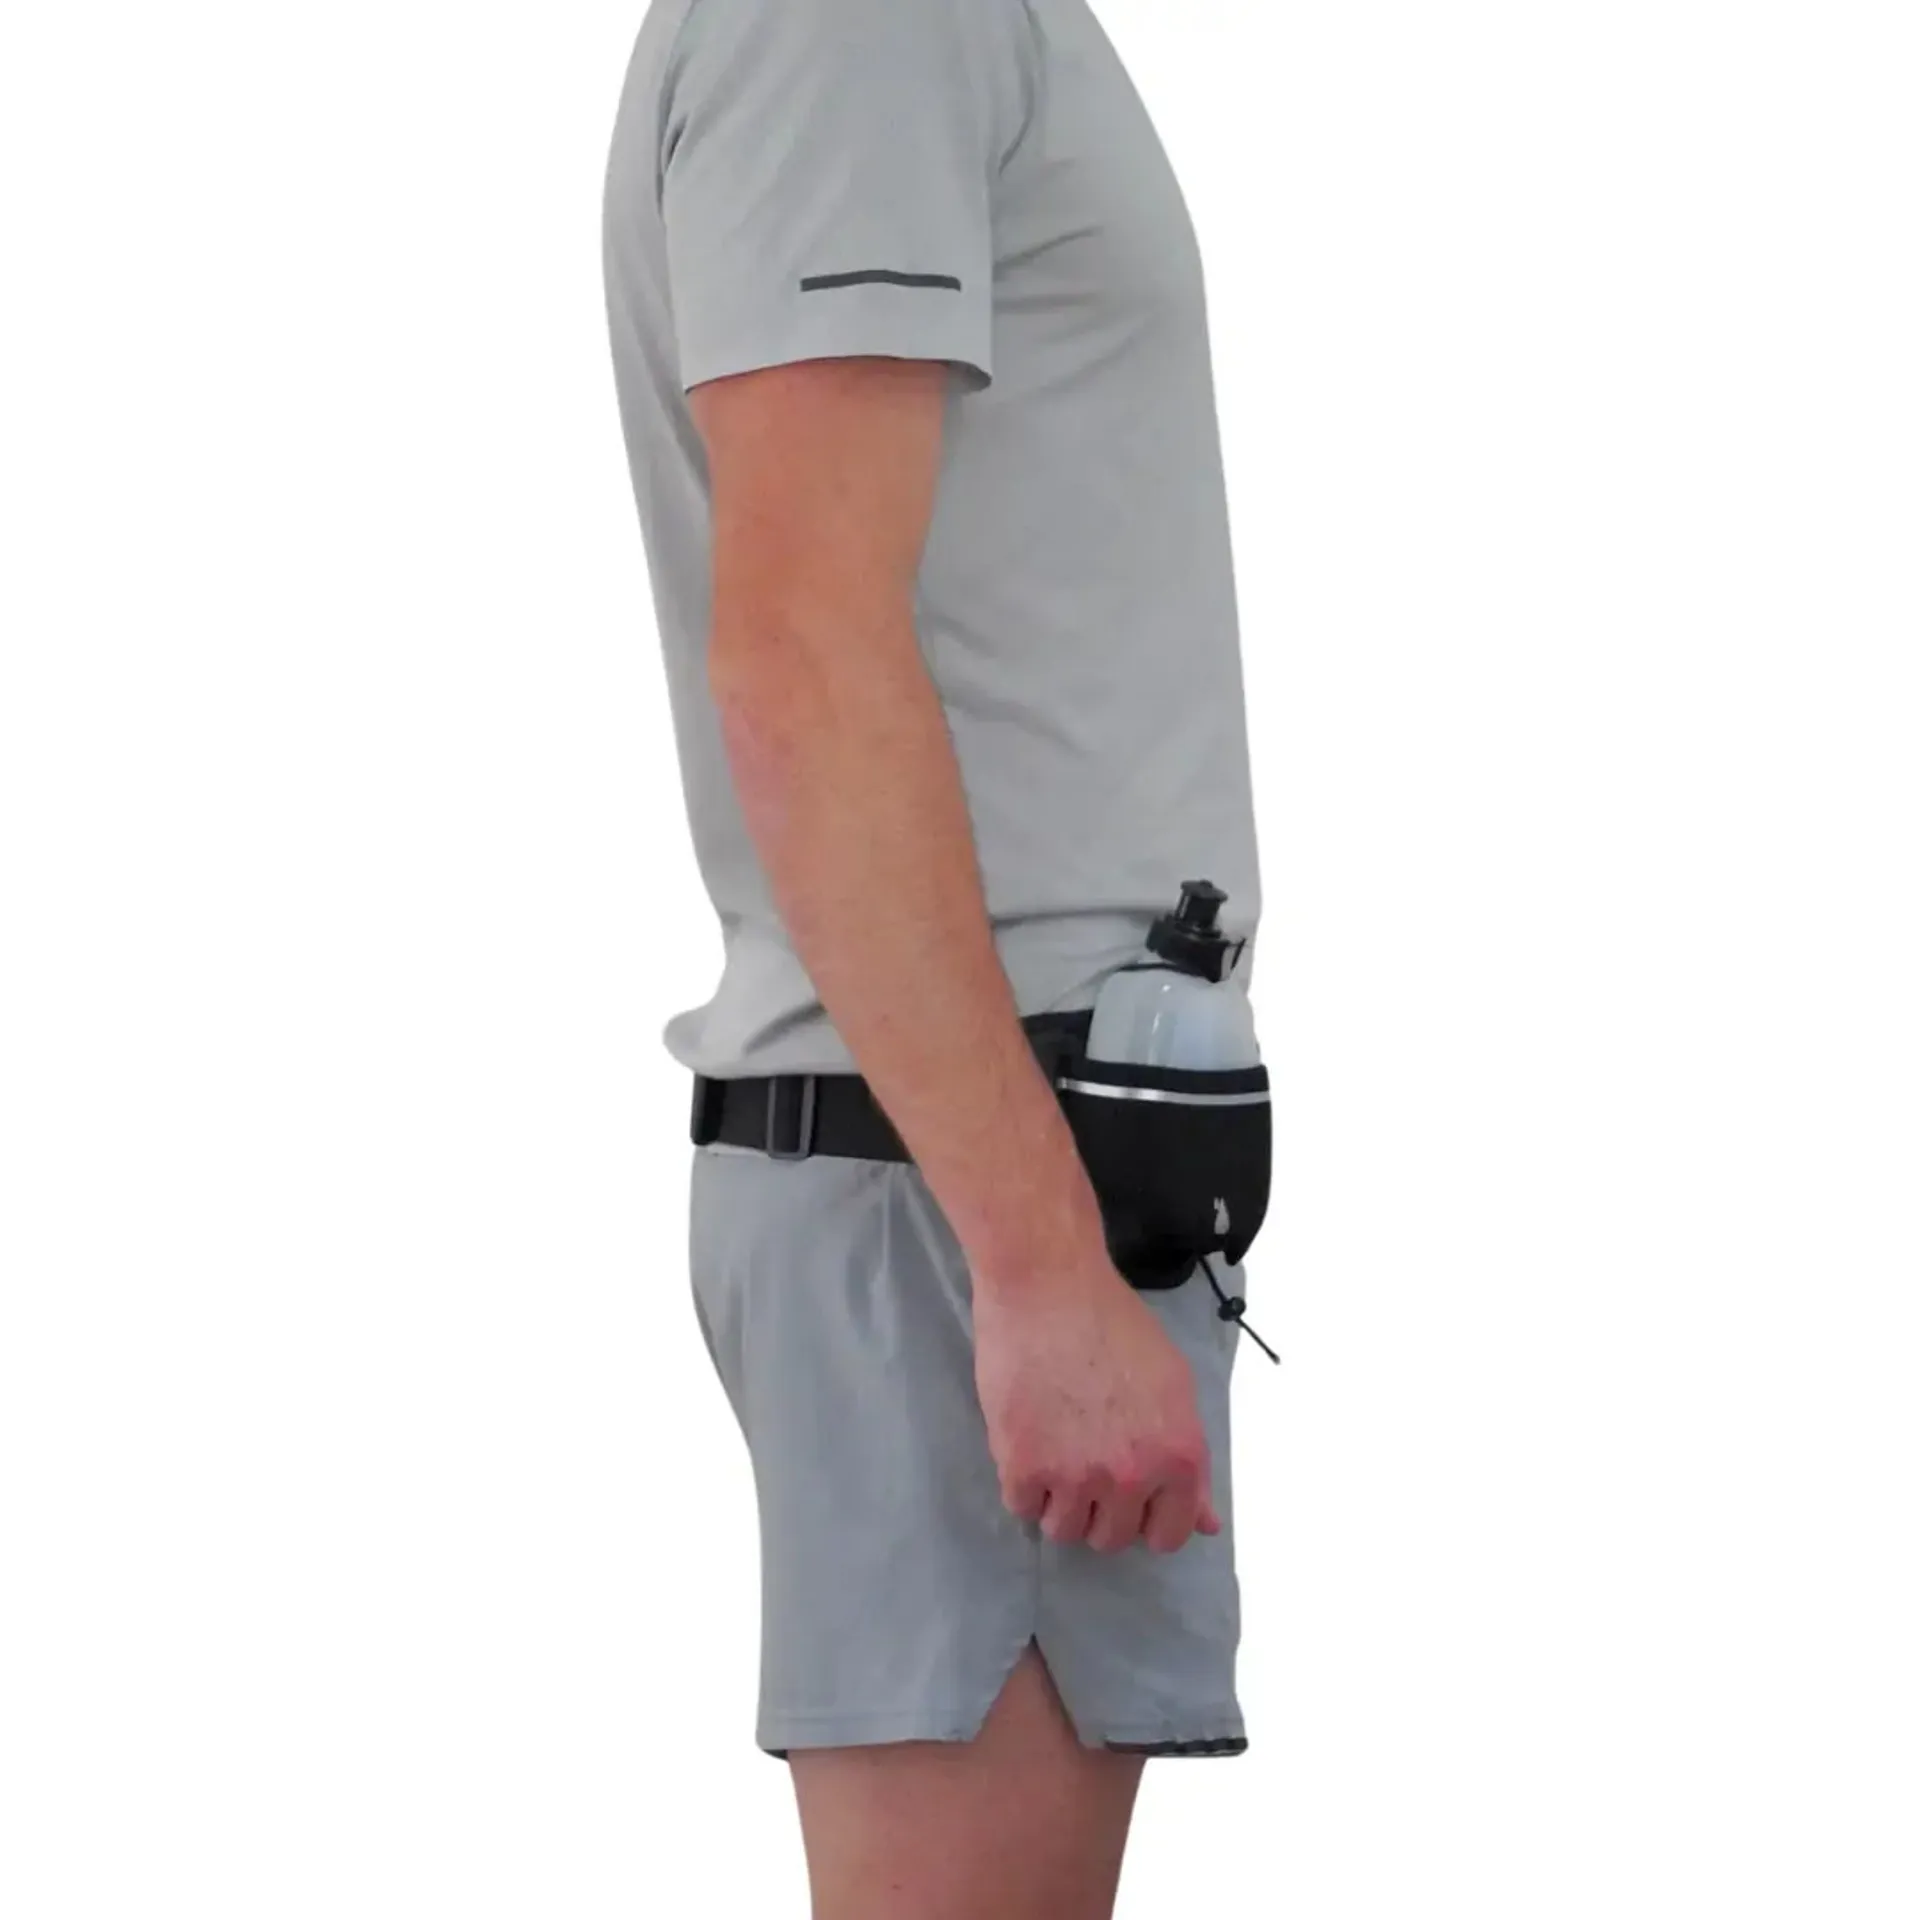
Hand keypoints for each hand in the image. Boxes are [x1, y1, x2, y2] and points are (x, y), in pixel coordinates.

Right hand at [972, 1257, 1221, 1555]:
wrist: (1048, 1286)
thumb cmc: (1114, 1323)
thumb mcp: (1174, 1384)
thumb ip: (1189, 1459)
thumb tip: (1204, 1523)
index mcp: (1179, 1457)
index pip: (1170, 1534)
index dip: (1147, 1516)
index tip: (1129, 1495)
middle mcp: (1133, 1476)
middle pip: (1112, 1537)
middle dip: (1099, 1507)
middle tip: (1084, 1459)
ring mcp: (1077, 1476)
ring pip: (1064, 1530)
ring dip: (1058, 1500)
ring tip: (1053, 1449)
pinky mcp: (1024, 1467)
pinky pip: (1022, 1507)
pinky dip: (1022, 1482)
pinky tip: (1027, 1439)